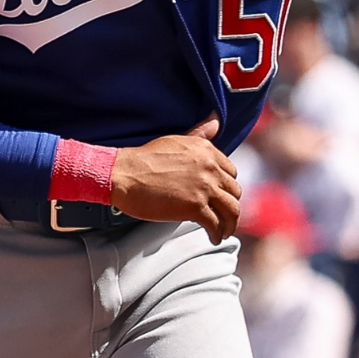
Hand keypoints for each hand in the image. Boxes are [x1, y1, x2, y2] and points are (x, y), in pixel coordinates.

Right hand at [110, 115, 241, 243]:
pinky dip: (217, 233)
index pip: (231, 172)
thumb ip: (199, 133)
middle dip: (230, 206)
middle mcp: (210, 167)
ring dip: (230, 224)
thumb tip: (215, 120)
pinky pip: (216, 224)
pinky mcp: (195, 207)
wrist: (123, 174)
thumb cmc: (143, 159)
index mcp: (206, 151)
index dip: (226, 186)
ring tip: (223, 231)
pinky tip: (213, 237)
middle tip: (223, 216)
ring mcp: (204, 188)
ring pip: (231, 210)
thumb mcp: (175, 140)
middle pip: (235, 192)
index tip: (220, 195)